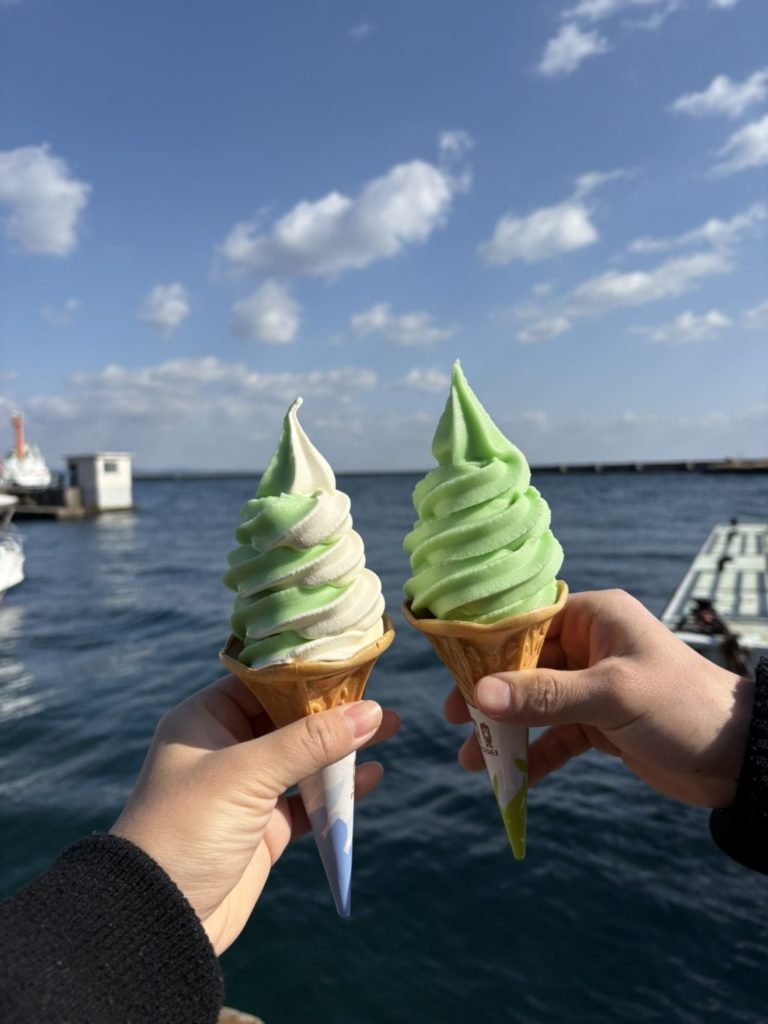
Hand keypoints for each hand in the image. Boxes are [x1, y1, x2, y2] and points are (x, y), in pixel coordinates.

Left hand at [112, 676, 398, 954]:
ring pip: (302, 759)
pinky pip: (307, 802)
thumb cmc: (188, 828)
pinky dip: (337, 791)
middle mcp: (223, 749)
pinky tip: (370, 776)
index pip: (262, 682)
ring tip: (389, 728)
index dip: (305, 673)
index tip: (350, 663)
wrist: (158, 920)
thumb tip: (371, 710)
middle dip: (332, 710)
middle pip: (288, 718)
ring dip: (341, 748)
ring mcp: (245, 791)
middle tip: (377, 696)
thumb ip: (310, 741)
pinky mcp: (263, 830)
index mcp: (204, 720)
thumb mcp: (248, 774)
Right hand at [444, 589, 752, 808]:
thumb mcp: (612, 695)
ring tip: (472, 759)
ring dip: (507, 731)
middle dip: (490, 695)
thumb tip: (479, 696)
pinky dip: (535, 755)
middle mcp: (590, 646)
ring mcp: (593, 686)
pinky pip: (556, 736)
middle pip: (524, 666)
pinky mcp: (600, 724)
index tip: (452, 670)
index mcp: (595, 617)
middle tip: (455, 719)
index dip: (487, 645)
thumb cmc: (681, 707)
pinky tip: (511, 779)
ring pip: (536, 705)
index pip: (527, 622)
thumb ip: (545, 696)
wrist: (740, 760)